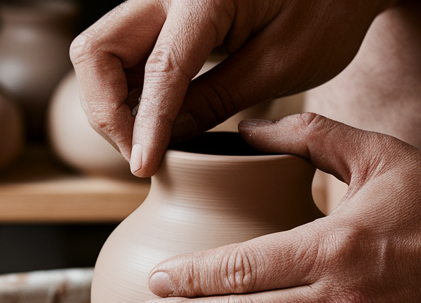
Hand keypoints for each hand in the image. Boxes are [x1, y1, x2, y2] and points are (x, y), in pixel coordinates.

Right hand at [69, 0, 392, 176]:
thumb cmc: (324, 13)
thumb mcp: (280, 65)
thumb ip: (217, 101)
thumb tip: (164, 140)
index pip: (159, 69)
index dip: (146, 125)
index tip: (143, 168)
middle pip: (96, 51)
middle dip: (106, 111)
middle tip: (139, 155)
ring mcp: (157, 1)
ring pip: (98, 55)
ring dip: (110, 105)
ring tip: (145, 145)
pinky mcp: (159, 16)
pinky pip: (120, 56)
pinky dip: (125, 94)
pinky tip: (151, 124)